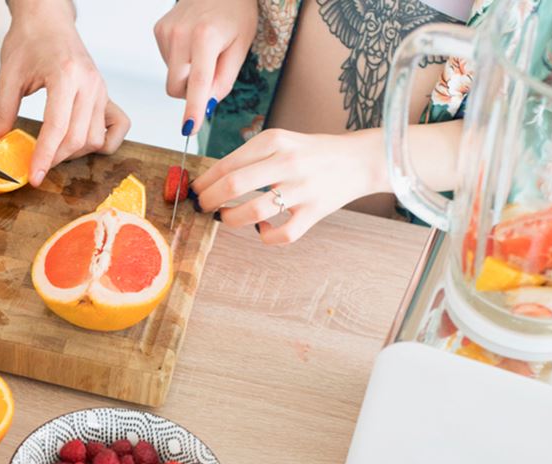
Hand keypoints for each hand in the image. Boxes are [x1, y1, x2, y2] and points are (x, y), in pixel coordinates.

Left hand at [0, 0, 129, 185]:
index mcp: (65, 75)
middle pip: (79, 139)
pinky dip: (102, 142)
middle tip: (36, 164)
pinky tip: (80, 141)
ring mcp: (101, 89)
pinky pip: (117, 128)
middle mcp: (89, 84)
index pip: (57, 128)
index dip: (44, 156)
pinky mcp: (105, 94)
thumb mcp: (9, 76)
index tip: (34, 177)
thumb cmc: (29, 40)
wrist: (47, 19)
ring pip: (96, 138)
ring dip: (74, 153)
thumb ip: (1, 113)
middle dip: (56, 159)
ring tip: (53, 149)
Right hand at [153, 0, 257, 131]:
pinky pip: (167, 62)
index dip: (193, 109)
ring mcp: (166, 32)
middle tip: (210, 75)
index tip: (188, 129)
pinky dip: (181, 60)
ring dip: (187, 74)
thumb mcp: (241, 46)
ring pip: (171, 76)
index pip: (197, 83)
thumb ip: (224, 79)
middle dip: (190, 92)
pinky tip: (192, 42)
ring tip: (204, 50)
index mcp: (205, 37)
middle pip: (176, 87)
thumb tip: (206, 105)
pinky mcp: (159, 30)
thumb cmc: (235, 13)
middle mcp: (180, 34)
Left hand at [193, 129, 386, 244]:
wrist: (358, 160)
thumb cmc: (311, 153)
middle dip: (208, 201)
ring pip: (252, 212)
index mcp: (273, 140)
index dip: (203, 183)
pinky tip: (263, 228)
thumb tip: (211, 181)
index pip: (226, 164)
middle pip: (232, 186)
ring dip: (230, 219)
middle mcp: (287, 162)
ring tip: (226, 217)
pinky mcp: (314, 212)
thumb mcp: (280, 142)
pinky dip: (265, 235)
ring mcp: (302, 188)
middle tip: (203, 207)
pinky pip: (281, 234)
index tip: (193, 192)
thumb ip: (249, 158)